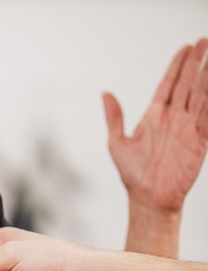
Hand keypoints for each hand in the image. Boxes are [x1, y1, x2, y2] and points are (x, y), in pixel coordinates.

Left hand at [103, 38, 207, 212]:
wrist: (149, 198)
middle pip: (186, 84)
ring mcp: (187, 128)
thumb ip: (114, 117)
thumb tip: (105, 93)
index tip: (185, 48)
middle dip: (196, 63)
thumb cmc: (132, 174)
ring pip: (200, 95)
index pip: (168, 84)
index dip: (177, 66)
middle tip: (204, 42)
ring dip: (207, 76)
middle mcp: (172, 119)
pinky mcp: (200, 141)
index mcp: (153, 116)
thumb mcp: (117, 143)